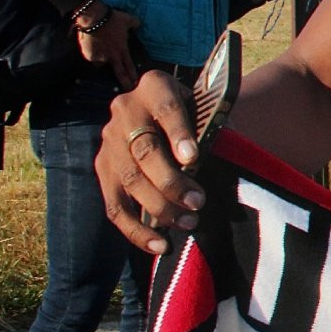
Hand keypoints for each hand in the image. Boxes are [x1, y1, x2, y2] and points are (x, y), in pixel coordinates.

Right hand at [75, 5, 142, 89]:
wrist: (93, 18)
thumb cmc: (112, 18)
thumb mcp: (128, 19)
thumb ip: (135, 23)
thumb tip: (139, 24)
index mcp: (122, 49)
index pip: (129, 66)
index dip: (132, 75)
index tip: (135, 83)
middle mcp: (112, 56)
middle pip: (119, 73)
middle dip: (124, 83)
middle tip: (127, 89)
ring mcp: (100, 57)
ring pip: (101, 62)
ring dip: (101, 57)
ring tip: (99, 46)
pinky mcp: (89, 55)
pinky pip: (90, 56)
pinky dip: (91, 52)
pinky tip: (91, 43)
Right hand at [96, 72, 203, 253]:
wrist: (157, 110)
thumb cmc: (192, 111)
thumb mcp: (201, 106)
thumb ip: (209, 125)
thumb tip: (228, 154)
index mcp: (154, 86)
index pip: (166, 107)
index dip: (179, 133)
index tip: (194, 158)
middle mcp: (125, 110)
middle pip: (145, 150)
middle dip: (172, 181)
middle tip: (199, 202)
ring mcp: (109, 141)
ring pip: (129, 179)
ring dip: (159, 207)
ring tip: (189, 222)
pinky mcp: (102, 169)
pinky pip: (114, 205)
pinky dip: (136, 230)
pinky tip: (160, 245)